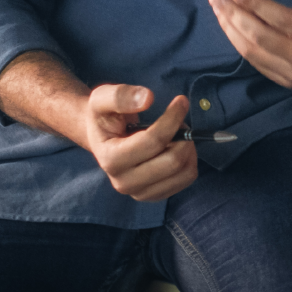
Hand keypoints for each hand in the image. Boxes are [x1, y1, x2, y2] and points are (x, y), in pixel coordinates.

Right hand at [80, 85, 200, 201]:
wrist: (103, 137)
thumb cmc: (104, 117)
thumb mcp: (102, 98)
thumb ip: (120, 96)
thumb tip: (147, 98)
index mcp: (110, 159)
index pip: (154, 141)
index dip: (173, 118)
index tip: (181, 101)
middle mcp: (123, 182)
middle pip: (172, 160)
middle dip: (183, 136)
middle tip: (178, 123)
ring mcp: (139, 192)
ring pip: (184, 172)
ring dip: (188, 148)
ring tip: (176, 135)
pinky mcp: (155, 195)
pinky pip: (187, 178)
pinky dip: (189, 160)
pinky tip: (175, 148)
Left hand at [209, 0, 291, 101]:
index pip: (281, 20)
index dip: (257, 5)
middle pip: (259, 36)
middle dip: (233, 15)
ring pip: (252, 52)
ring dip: (230, 30)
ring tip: (217, 9)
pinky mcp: (285, 81)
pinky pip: (256, 63)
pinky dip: (239, 45)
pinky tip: (230, 29)